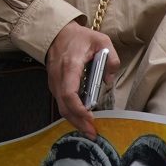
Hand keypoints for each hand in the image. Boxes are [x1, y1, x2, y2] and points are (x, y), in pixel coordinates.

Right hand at [46, 21, 118, 138]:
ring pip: (60, 106)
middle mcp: (58, 76)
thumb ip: (111, 59)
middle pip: (64, 106)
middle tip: (93, 133)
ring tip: (89, 130)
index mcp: (70, 66)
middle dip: (78, 122)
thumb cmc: (80, 37)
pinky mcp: (54, 84)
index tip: (91, 118)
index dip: (79, 109)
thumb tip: (109, 80)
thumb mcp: (101, 41)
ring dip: (74, 120)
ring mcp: (54, 81)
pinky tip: (81, 118)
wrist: (57, 32)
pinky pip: (60, 102)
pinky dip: (71, 113)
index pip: (69, 93)